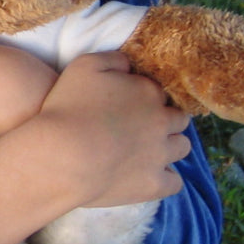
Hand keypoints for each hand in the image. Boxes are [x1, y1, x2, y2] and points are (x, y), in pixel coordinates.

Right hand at [29, 51, 191, 209]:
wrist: (62, 155)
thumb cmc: (67, 108)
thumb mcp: (83, 66)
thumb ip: (113, 59)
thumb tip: (129, 65)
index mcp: (148, 92)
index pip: (159, 92)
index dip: (145, 98)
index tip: (130, 106)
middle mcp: (161, 122)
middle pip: (178, 119)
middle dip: (164, 121)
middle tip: (141, 127)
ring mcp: (160, 155)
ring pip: (181, 147)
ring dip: (170, 146)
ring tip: (148, 151)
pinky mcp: (153, 184)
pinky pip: (174, 183)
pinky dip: (166, 179)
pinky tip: (151, 176)